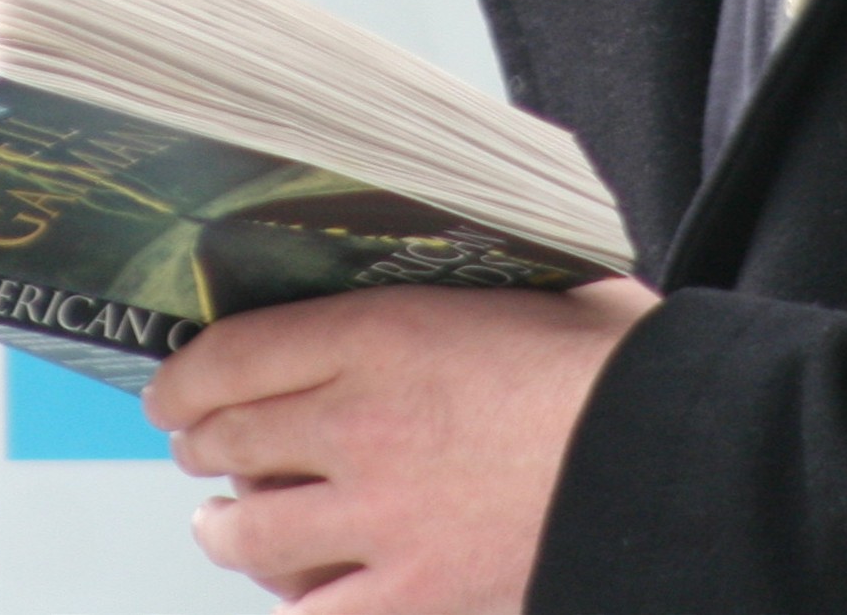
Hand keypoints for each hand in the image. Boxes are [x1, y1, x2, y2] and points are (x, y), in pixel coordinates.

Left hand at [146, 276, 659, 613]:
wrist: (668, 462)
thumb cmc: (624, 369)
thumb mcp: (545, 284)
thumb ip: (477, 286)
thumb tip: (460, 266)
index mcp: (389, 331)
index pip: (236, 354)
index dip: (188, 376)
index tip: (178, 387)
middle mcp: (361, 423)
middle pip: (231, 438)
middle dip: (203, 445)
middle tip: (201, 447)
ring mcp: (379, 518)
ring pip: (249, 531)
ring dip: (224, 526)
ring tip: (222, 524)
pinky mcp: (411, 595)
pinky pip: (310, 613)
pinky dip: (292, 599)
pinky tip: (296, 589)